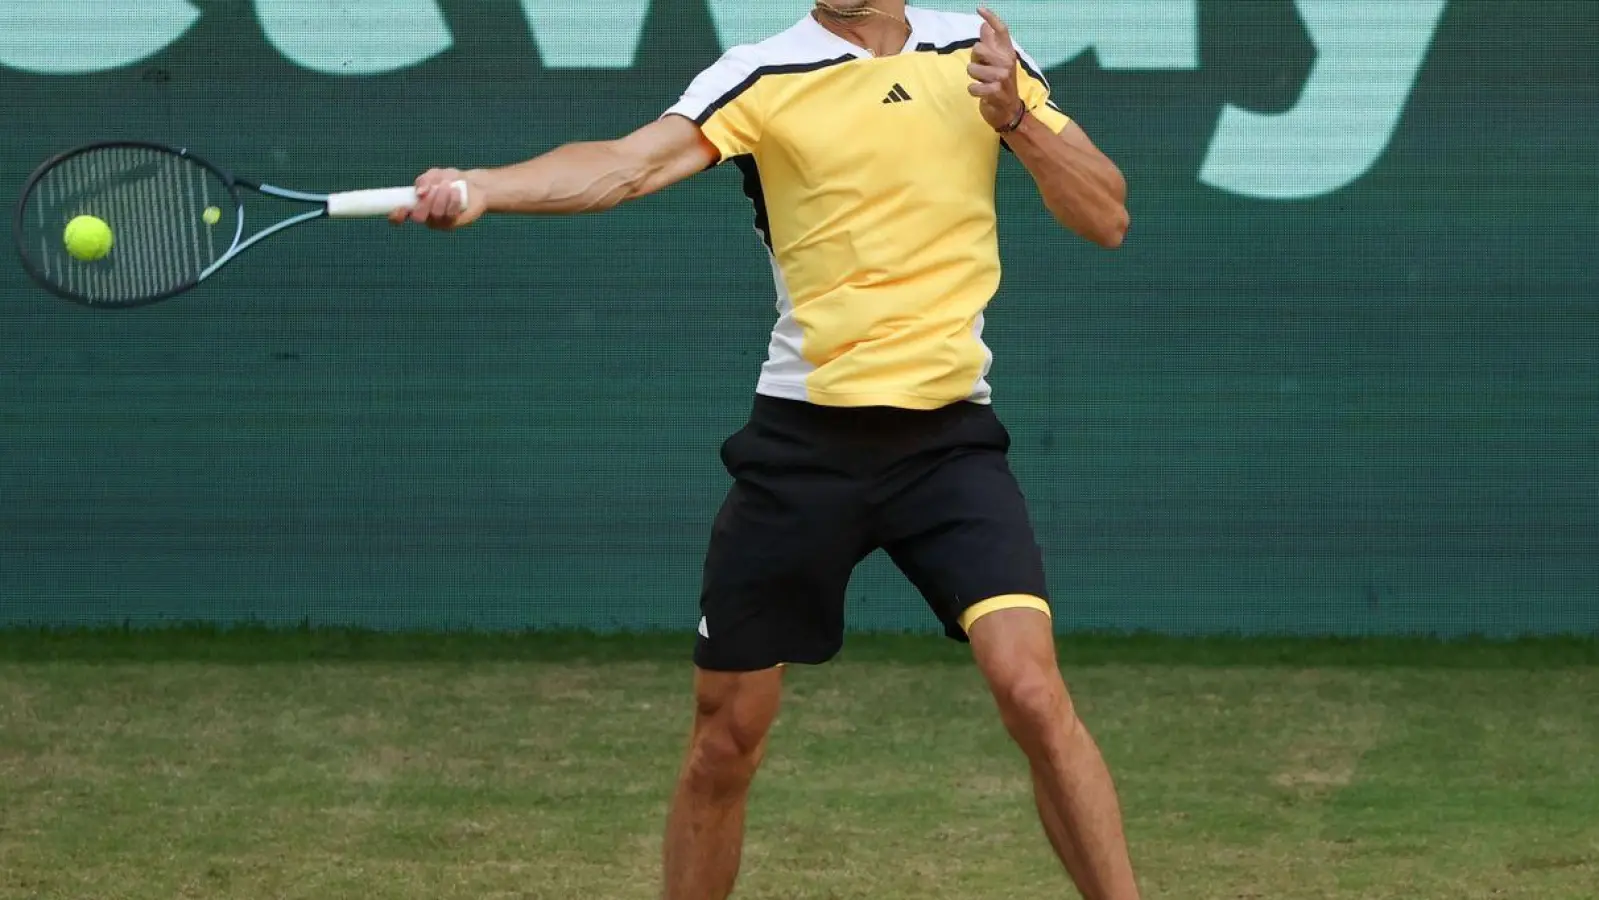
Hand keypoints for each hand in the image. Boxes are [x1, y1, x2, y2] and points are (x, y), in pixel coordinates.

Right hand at [388, 167, 488, 229]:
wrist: (473, 185)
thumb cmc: (451, 180)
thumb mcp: (436, 174)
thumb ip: (425, 180)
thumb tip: (419, 192)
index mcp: (415, 205)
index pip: (399, 216)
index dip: (396, 215)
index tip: (400, 208)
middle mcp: (425, 216)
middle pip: (418, 217)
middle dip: (424, 201)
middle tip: (434, 189)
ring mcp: (439, 222)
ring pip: (435, 214)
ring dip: (441, 197)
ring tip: (447, 185)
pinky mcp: (453, 223)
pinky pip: (450, 215)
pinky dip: (452, 200)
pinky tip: (456, 191)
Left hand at [967, 7, 1023, 131]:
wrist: (1008, 111)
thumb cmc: (1000, 84)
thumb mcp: (996, 63)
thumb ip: (990, 44)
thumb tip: (983, 25)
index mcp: (1008, 53)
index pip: (1002, 30)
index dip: (991, 17)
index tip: (979, 8)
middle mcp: (1007, 62)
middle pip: (979, 48)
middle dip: (974, 59)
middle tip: (981, 70)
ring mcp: (1003, 77)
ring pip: (972, 68)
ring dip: (973, 78)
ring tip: (982, 83)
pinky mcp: (996, 92)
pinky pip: (973, 87)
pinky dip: (973, 91)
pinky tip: (980, 93)